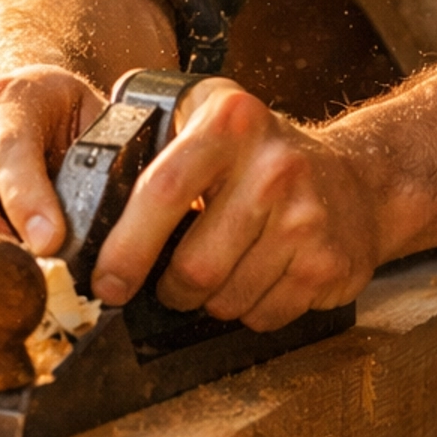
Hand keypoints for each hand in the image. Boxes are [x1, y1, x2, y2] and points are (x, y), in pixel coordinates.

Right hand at [0, 65, 104, 281]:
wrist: (5, 93)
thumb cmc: (54, 114)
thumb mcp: (87, 116)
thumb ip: (101, 158)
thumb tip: (120, 222)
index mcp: (7, 103)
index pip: (9, 153)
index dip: (27, 202)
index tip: (49, 244)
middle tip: (29, 285)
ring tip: (2, 289)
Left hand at [93, 80, 380, 330]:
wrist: (360, 181)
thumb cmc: (263, 158)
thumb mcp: (211, 121)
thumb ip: (153, 146)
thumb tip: (76, 215)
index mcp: (231, 122)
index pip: (163, 190)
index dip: (126, 247)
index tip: (106, 282)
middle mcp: (273, 165)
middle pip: (194, 265)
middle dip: (170, 289)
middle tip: (169, 284)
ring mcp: (305, 217)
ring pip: (225, 299)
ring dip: (210, 302)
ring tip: (222, 272)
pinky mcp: (326, 263)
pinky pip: (263, 316)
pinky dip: (250, 310)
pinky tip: (259, 278)